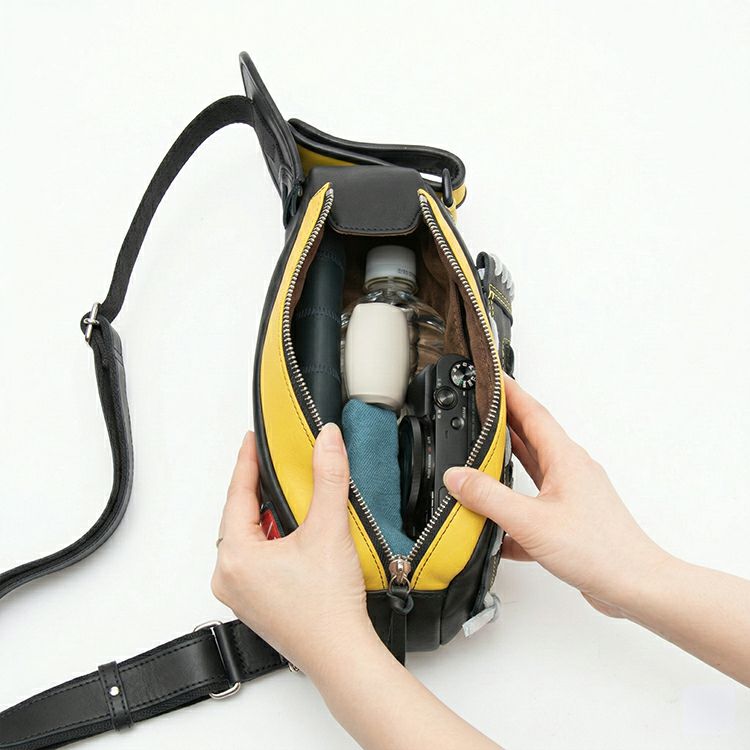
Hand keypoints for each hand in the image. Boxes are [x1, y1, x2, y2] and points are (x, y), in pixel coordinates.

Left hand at [211, 425, 379, 676]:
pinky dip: (269, 540)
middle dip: (255, 488)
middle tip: (269, 461)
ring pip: (247, 539)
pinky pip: (254, 559)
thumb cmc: (328, 608)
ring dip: (264, 515)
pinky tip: (291, 533)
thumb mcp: (328, 529)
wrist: (342, 656)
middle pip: (238, 517)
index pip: (237, 494)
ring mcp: (240, 593)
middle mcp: (229, 577)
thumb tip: (327, 441)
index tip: (251, 439)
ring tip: (283, 494)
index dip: (246, 461)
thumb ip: (328, 477)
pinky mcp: (256, 603)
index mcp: (235, 557)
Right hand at [444, 376, 670, 616]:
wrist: (634, 585)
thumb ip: (489, 497)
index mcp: (565, 459)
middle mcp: (570, 471)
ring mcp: (572, 495)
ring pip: (533, 470)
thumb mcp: (531, 521)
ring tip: (482, 455)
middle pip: (531, 437)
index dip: (510, 393)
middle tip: (481, 410)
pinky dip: (514, 509)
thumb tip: (457, 477)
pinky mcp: (570, 520)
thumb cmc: (599, 550)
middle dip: (504, 422)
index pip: (532, 413)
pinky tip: (496, 527)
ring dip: (509, 461)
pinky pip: (535, 505)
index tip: (492, 378)